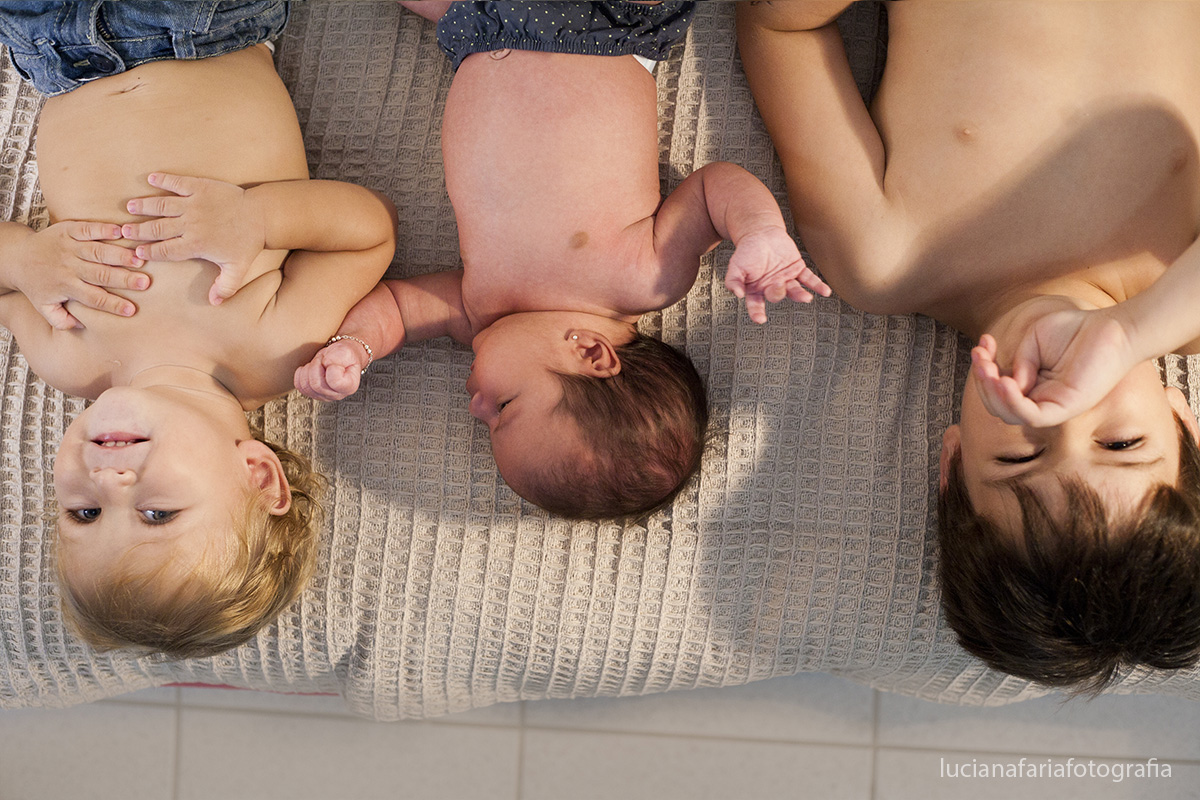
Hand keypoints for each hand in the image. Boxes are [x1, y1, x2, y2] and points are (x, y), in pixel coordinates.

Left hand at [11, 221, 146, 329]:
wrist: (17, 256)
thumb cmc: (37, 283)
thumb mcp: (44, 307)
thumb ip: (61, 321)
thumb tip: (82, 326)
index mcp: (66, 286)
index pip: (93, 298)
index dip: (112, 305)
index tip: (131, 310)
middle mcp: (69, 267)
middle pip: (99, 274)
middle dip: (123, 278)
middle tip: (144, 283)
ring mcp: (69, 247)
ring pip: (97, 252)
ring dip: (119, 255)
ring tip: (139, 259)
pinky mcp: (68, 230)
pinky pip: (87, 229)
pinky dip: (102, 230)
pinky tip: (120, 231)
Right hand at [121, 172, 265, 305]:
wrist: (261, 216)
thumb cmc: (247, 243)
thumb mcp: (238, 269)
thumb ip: (225, 287)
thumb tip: (213, 303)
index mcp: (196, 244)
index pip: (166, 250)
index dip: (149, 251)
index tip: (136, 252)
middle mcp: (191, 224)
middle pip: (158, 227)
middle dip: (138, 230)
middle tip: (123, 231)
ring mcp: (194, 204)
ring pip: (162, 205)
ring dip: (144, 205)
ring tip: (129, 207)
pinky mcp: (200, 187)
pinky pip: (177, 182)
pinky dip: (163, 179)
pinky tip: (151, 178)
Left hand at [293, 338, 370, 400]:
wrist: (341, 357)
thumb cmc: (345, 355)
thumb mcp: (345, 351)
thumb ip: (337, 358)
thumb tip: (325, 365)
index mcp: (349, 386)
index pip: (334, 382)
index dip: (330, 368)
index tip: (333, 362)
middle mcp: (337, 395)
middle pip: (316, 385)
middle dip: (316, 366)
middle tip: (323, 359)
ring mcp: (324, 396)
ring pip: (306, 386)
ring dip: (308, 369)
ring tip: (317, 363)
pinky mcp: (313, 394)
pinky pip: (300, 386)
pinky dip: (301, 374)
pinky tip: (309, 368)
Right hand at [724, 227, 831, 322]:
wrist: (762, 232)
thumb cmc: (747, 250)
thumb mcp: (735, 266)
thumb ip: (733, 280)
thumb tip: (737, 294)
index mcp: (756, 289)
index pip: (755, 305)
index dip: (757, 313)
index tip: (760, 319)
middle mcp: (771, 287)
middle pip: (776, 295)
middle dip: (777, 292)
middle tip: (777, 284)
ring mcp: (786, 280)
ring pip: (794, 290)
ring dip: (800, 295)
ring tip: (806, 298)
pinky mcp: (798, 270)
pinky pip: (809, 279)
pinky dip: (817, 285)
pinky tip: (825, 292)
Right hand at [970, 308, 1139, 426]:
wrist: (1112, 327)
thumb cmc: (1076, 331)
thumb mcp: (1034, 342)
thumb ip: (1019, 363)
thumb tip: (1009, 384)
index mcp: (1033, 386)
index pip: (998, 390)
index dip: (983, 370)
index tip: (982, 343)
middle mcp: (1041, 400)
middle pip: (999, 406)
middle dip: (982, 382)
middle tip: (980, 356)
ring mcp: (1054, 406)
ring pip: (1011, 415)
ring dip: (992, 393)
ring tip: (988, 369)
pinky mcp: (1067, 408)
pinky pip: (1033, 416)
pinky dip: (1013, 402)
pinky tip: (1004, 382)